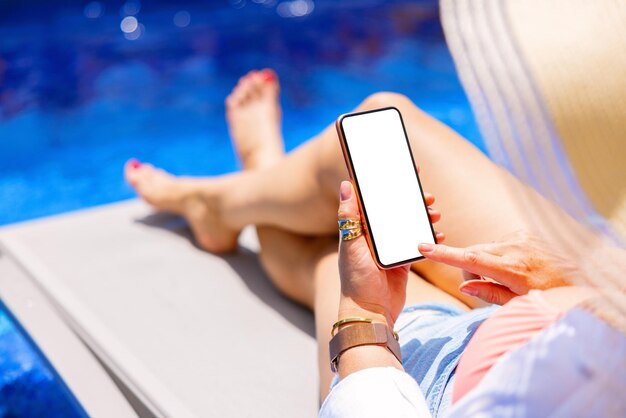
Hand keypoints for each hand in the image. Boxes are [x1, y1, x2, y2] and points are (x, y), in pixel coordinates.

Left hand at [337, 181, 442, 327]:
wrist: (371, 311)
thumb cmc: (356, 279)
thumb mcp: (352, 245)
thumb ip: (350, 216)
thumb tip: (346, 184)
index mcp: (360, 227)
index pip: (373, 199)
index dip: (385, 183)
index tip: (402, 170)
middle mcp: (375, 235)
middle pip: (395, 209)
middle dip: (411, 199)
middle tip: (426, 194)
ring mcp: (390, 247)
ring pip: (409, 224)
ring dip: (423, 216)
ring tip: (435, 213)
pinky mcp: (403, 260)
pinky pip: (418, 243)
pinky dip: (429, 237)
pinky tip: (438, 234)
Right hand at [418, 230, 581, 304]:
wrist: (583, 280)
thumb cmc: (552, 297)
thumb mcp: (520, 304)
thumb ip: (490, 293)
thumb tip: (464, 286)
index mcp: (512, 270)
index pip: (470, 259)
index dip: (444, 254)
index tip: (423, 247)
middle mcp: (515, 249)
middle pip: (473, 253)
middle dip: (468, 268)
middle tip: (479, 286)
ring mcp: (520, 238)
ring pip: (485, 249)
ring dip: (484, 262)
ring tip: (505, 279)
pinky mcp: (525, 234)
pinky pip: (499, 243)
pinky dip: (498, 255)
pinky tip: (515, 267)